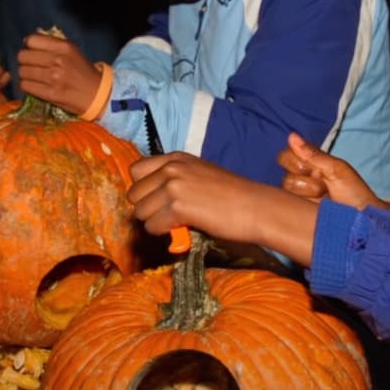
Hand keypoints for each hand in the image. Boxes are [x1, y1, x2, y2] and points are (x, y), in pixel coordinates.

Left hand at [16, 34, 101, 114]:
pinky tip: (34, 86)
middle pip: (23, 56)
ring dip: (24, 75)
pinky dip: (26, 85)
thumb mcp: (72, 51)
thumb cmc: (82, 71)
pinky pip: (25, 85)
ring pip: (22, 71)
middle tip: (30, 66)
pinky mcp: (50, 93)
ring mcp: (53, 77)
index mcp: (64, 47)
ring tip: (32, 77)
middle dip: (24, 61)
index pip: (31, 41)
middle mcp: (57, 60)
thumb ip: (52, 44)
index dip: (28, 47)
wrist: (96, 94)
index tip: (32, 52)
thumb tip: (27, 41)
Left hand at [128, 152, 317, 265]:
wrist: (255, 207)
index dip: (144, 189)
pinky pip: (152, 225)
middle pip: (134, 193)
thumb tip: (151, 199)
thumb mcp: (199, 175)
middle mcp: (171, 168)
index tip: (157, 200)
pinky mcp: (177, 206)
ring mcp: (173, 186)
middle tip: (166, 216)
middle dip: (147, 208)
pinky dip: (163, 232)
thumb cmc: (232, 195)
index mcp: (176, 157)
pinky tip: (180, 229)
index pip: (136, 170)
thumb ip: (175, 180)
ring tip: (175, 223)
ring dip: (154, 222)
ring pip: (140, 212)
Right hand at [278, 132, 385, 209]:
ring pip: (287, 186)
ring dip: (307, 190)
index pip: (287, 156)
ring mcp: (300, 196)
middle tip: (322, 183)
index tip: (315, 169)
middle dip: (304, 176)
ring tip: (324, 195)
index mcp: (312, 165)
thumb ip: (313, 154)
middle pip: (285, 171)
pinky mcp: (299, 211)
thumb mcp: (337, 169)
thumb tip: (292, 136)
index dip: (296, 160)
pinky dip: (303, 200)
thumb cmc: (355, 193)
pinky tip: (316, 205)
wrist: (363, 219)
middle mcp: (303, 179)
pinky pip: (288, 202)